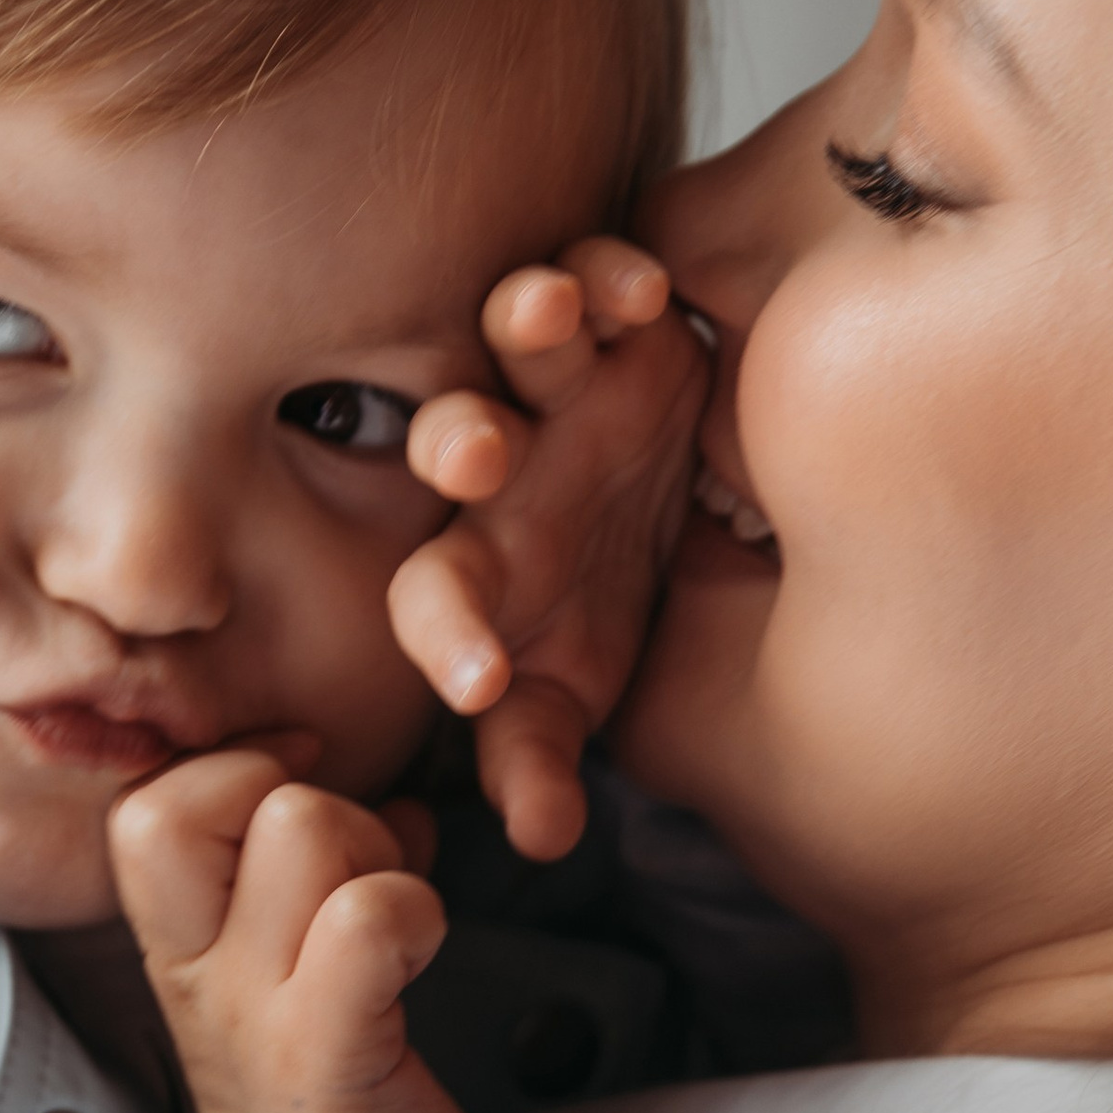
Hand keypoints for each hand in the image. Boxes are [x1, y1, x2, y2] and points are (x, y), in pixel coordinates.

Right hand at [110, 750, 493, 1112]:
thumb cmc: (331, 1105)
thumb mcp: (276, 979)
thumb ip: (297, 881)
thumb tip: (371, 787)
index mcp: (179, 952)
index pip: (144, 807)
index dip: (233, 774)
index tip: (304, 811)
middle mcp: (200, 975)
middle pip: (199, 803)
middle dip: (302, 797)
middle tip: (355, 866)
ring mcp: (259, 1014)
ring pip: (300, 829)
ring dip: (376, 851)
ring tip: (397, 919)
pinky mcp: (333, 1053)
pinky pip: (369, 919)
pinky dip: (417, 909)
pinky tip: (427, 952)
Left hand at [389, 237, 708, 862]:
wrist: (675, 491)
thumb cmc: (602, 592)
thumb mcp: (580, 683)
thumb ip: (544, 755)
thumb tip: (541, 841)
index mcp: (480, 566)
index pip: (437, 602)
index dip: (451, 640)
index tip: (482, 685)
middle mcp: (504, 465)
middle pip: (458, 447)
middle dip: (458, 445)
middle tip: (472, 462)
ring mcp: (555, 382)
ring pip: (516, 338)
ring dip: (526, 320)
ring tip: (541, 314)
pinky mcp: (619, 315)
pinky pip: (603, 273)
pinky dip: (615, 272)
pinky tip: (644, 287)